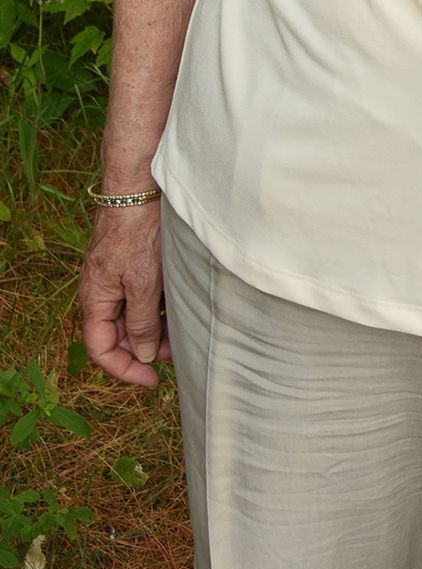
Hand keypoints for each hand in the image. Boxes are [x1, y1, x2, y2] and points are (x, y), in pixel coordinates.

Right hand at [79, 205, 170, 388]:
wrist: (139, 188)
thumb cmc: (137, 232)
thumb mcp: (142, 283)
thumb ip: (141, 321)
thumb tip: (143, 354)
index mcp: (94, 300)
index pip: (101, 350)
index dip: (125, 370)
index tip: (152, 380)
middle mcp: (101, 293)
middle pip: (117, 336)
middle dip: (144, 350)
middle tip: (175, 354)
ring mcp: (115, 279)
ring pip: (131, 317)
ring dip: (153, 330)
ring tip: (181, 333)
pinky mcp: (131, 265)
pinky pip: (139, 298)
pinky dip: (156, 308)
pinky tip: (177, 308)